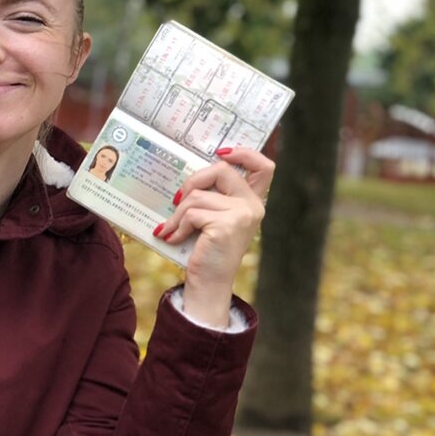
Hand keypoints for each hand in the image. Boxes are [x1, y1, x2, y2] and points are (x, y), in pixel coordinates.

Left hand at [154, 147, 273, 327]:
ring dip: (178, 213)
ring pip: (198, 195)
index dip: (245, 153)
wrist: (208, 283)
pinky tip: (174, 237)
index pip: (264, 166)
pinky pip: (192, 213)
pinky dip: (178, 225)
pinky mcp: (227, 225)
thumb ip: (211, 195)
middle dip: (192, 181)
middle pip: (221, 169)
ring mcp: (243, 214)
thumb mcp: (212, 216)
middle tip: (177, 200)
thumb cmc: (206, 247)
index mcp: (251, 201)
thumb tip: (189, 175)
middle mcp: (253, 206)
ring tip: (171, 228)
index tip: (222, 152)